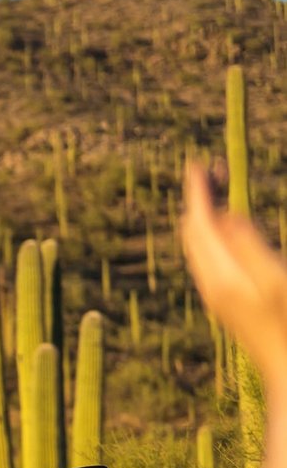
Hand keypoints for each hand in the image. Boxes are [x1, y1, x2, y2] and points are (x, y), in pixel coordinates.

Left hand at [181, 162, 286, 385]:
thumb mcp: (274, 277)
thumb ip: (247, 244)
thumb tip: (222, 216)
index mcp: (221, 277)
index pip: (200, 225)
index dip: (198, 193)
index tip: (196, 164)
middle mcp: (212, 286)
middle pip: (193, 235)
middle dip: (199, 201)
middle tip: (209, 170)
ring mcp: (217, 297)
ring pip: (199, 249)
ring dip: (204, 218)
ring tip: (215, 192)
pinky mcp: (227, 303)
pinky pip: (209, 262)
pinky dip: (211, 237)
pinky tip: (224, 230)